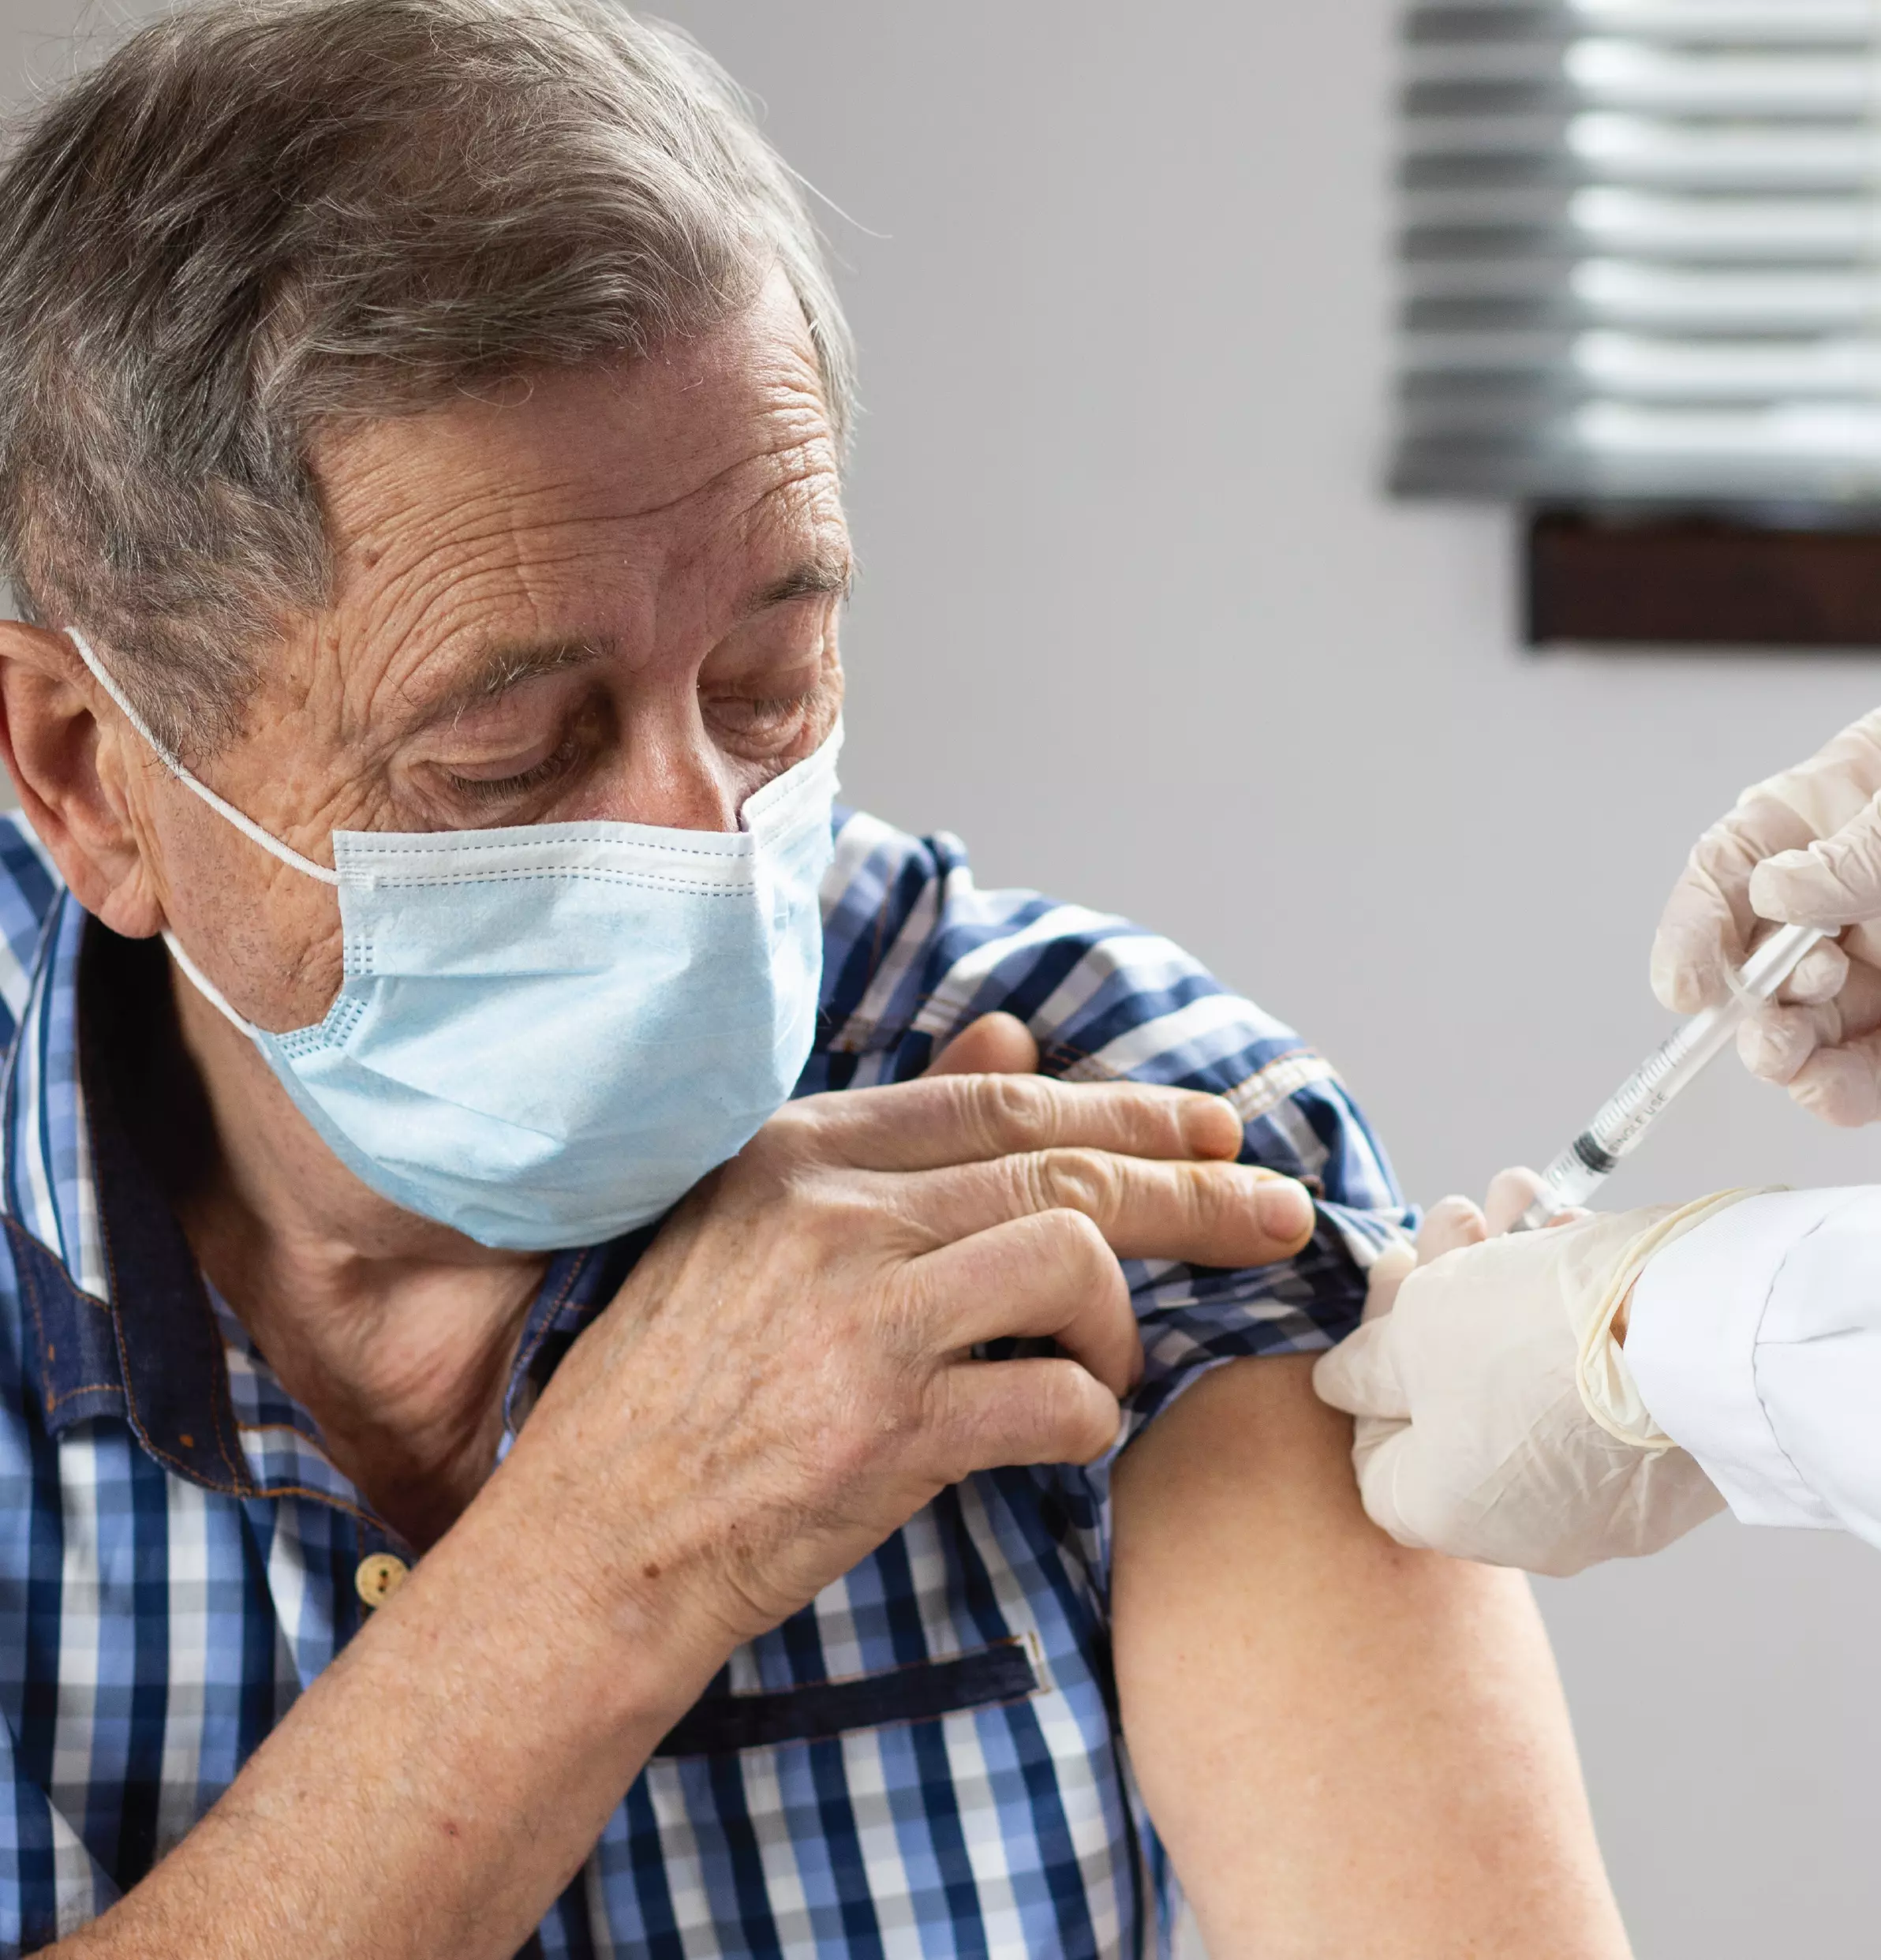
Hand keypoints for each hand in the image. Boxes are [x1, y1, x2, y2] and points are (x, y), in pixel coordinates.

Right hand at [512, 1014, 1316, 1659]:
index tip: (1213, 1127)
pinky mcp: (887, 1430)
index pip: (1006, 1103)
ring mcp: (860, 1317)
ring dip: (1120, 1325)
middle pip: (1067, 1173)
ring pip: (1077, 1264)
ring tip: (1102, 1361)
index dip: (1131, 1111)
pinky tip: (1059, 1430)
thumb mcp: (758, 1227)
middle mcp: (832, 1212)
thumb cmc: (675, 1388)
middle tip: (1278, 1213)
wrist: (594, 1541)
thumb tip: (1013, 1040)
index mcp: (801, 1151)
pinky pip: (1060, 1398)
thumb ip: (894, 1132)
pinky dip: (1087, 1416)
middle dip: (1197, 1190)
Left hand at [1313, 1176, 1743, 1576]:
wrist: (1700, 1336)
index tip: (1395, 1272)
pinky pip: (1600, 1374)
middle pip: (1455, 1393)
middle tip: (1457, 1215)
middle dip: (1448, 1287)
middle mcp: (1526, 1525)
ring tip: (1518, 1196)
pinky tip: (1572, 1225)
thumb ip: (1366, 1365)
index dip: (1373, 1355)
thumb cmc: (1530, 1338)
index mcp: (1445, 1512)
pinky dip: (1579, 1301)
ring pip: (1529, 1367)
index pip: (1376, 1444)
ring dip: (1513, 1273)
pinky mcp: (1666, 1453)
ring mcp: (1603, 1495)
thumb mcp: (1414, 1335)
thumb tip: (1345, 1383)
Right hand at [1651, 710, 1880, 1124]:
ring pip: (1810, 1024)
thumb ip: (1861, 849)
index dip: (1693, 931)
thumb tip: (1781, 890)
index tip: (1686, 986)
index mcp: (1822, 818)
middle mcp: (1842, 897)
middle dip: (1751, 1006)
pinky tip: (1832, 1089)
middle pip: (1761, 962)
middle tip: (1770, 1029)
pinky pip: (1870, 1063)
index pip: (1727, 873)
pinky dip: (1846, 1086)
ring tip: (1795, 1059)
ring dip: (1790, 1054)